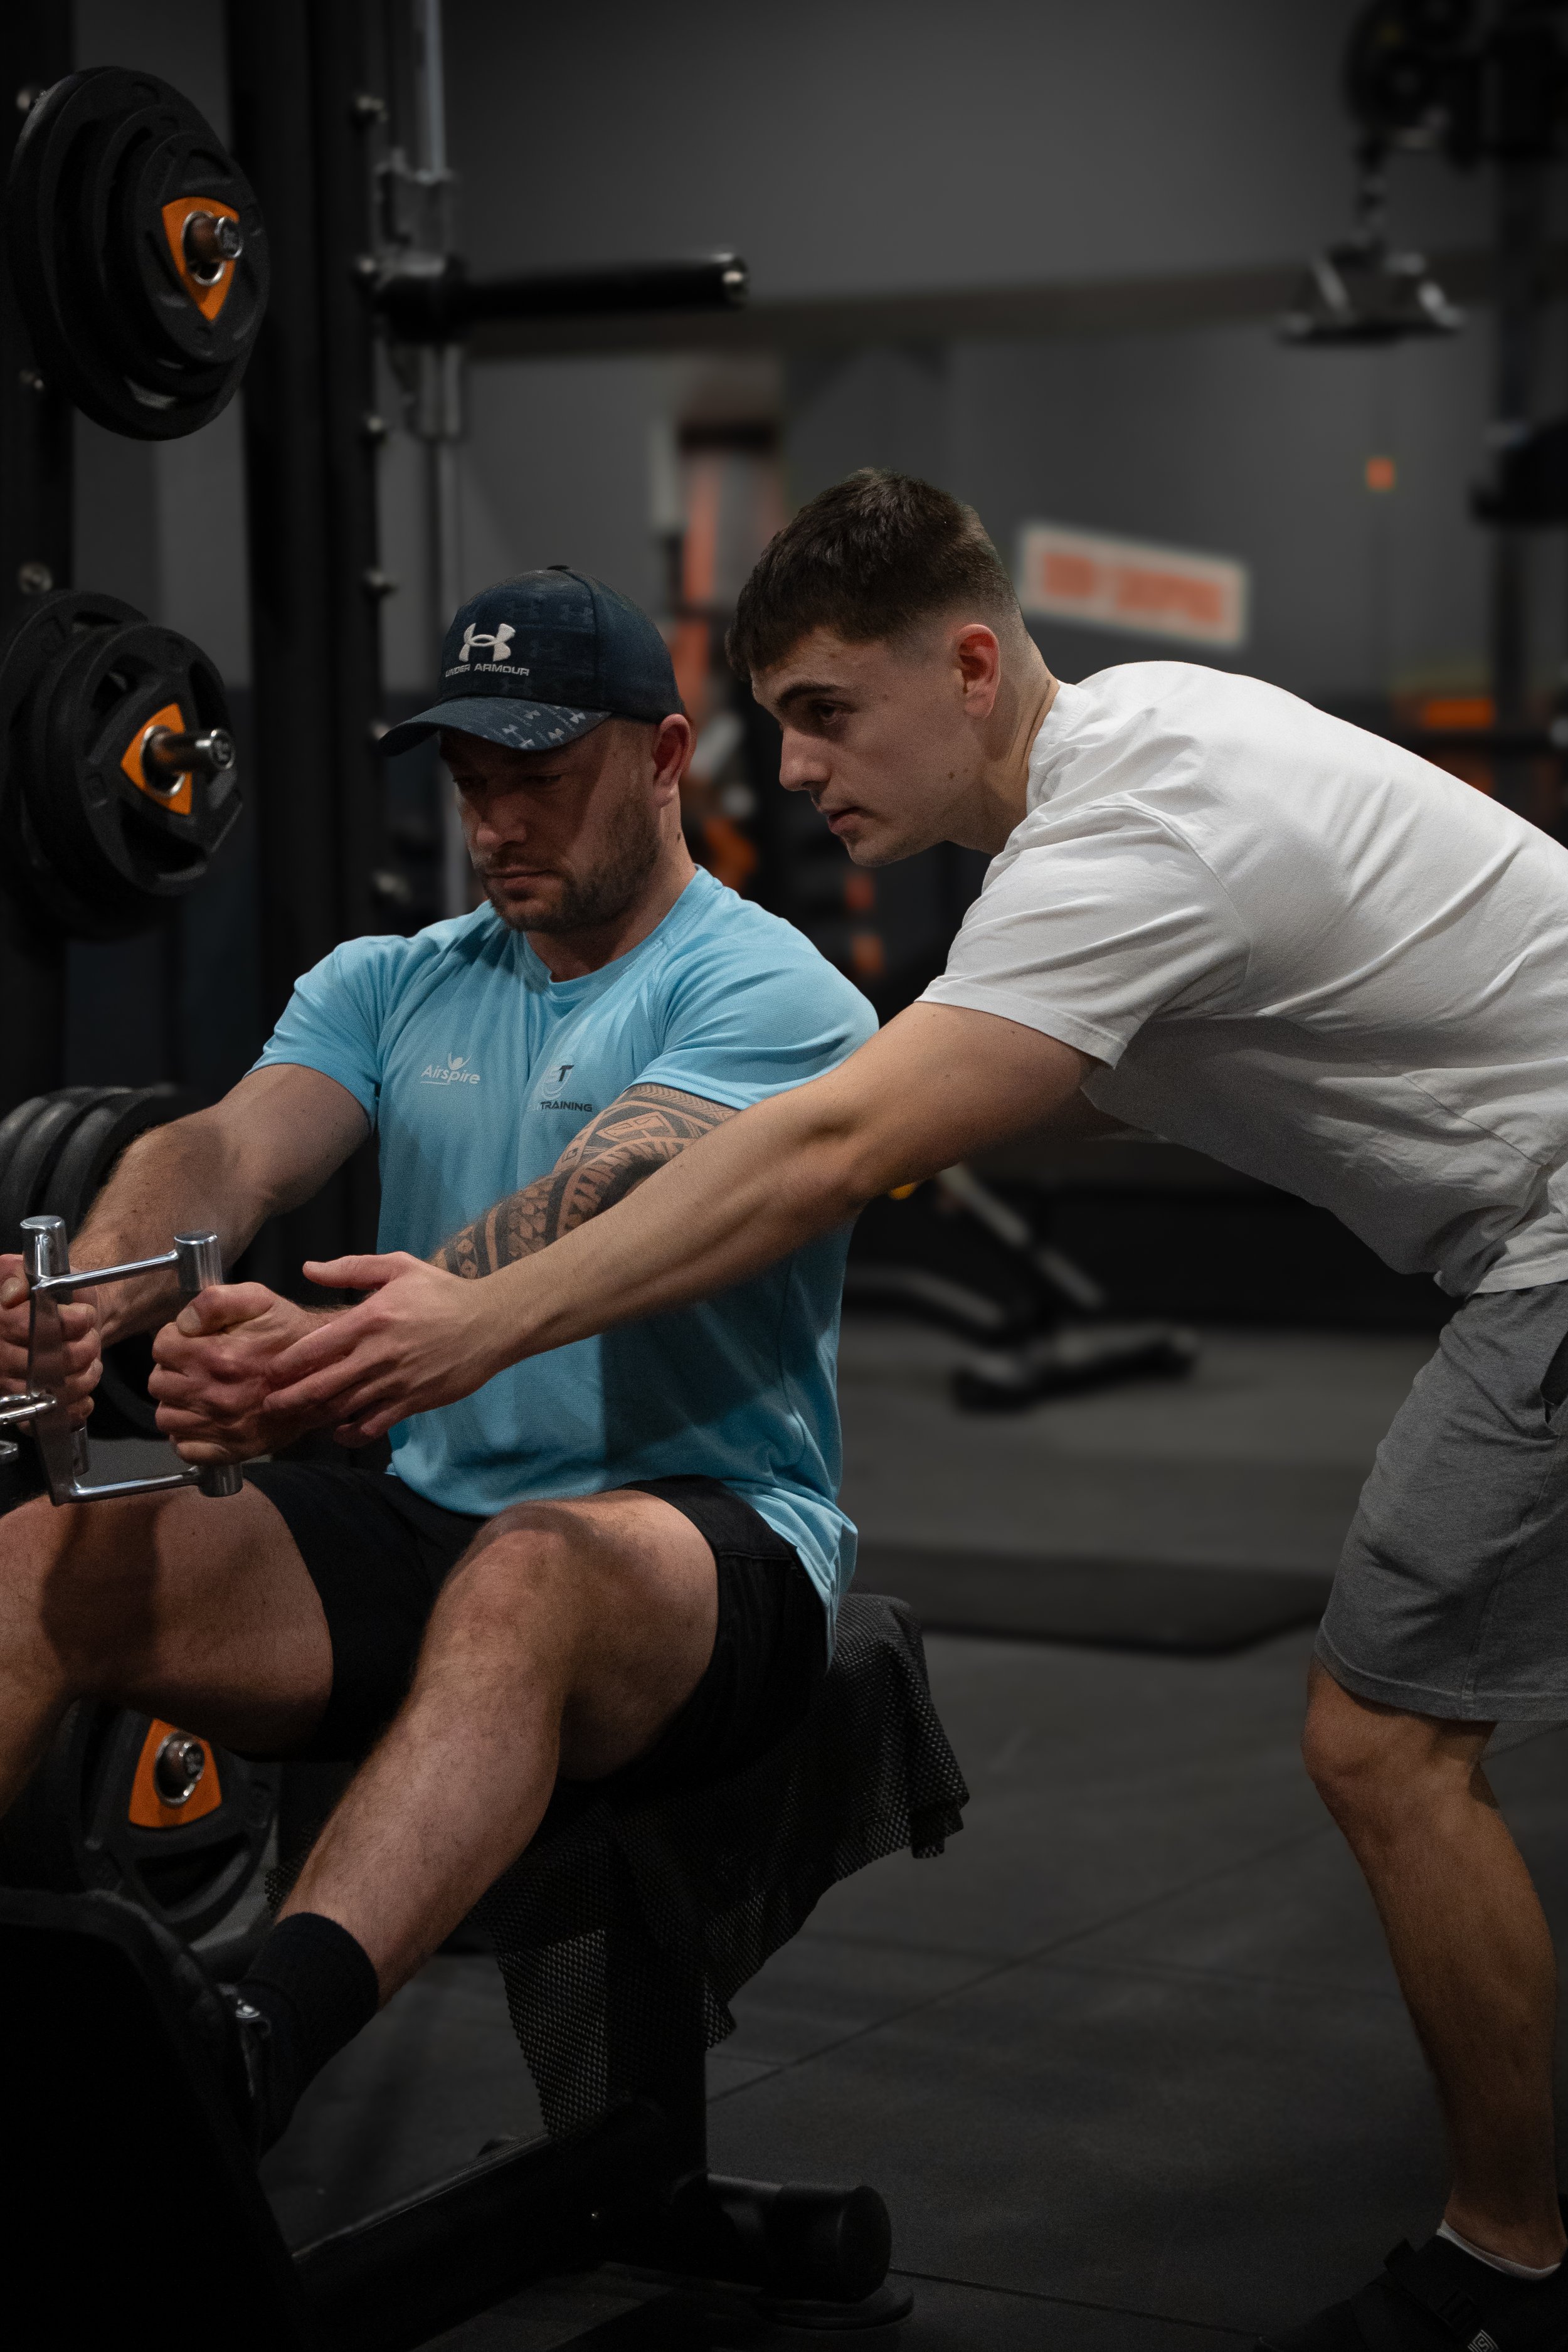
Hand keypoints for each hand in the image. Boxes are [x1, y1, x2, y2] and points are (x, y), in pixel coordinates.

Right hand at [0, 1252, 100, 1427]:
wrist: (65, 1319)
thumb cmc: (52, 1298)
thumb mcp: (34, 1273)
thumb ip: (17, 1276)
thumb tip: (13, 1293)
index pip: (21, 1326)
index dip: (61, 1323)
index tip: (85, 1317)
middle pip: (40, 1362)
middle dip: (79, 1351)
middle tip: (92, 1340)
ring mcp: (8, 1386)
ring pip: (49, 1391)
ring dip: (83, 1377)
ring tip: (92, 1361)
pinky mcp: (25, 1410)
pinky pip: (50, 1417)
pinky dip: (77, 1406)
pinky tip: (85, 1389)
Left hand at [149, 1281, 337, 1461]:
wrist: (328, 1372)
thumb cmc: (291, 1335)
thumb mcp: (258, 1299)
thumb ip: (214, 1301)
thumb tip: (182, 1323)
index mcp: (216, 1356)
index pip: (161, 1348)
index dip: (173, 1340)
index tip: (191, 1341)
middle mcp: (215, 1394)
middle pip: (158, 1383)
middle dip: (172, 1370)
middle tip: (195, 1365)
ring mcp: (222, 1426)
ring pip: (167, 1416)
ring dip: (177, 1402)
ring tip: (198, 1390)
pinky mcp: (232, 1449)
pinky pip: (185, 1448)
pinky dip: (188, 1435)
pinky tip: (204, 1417)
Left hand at [264, 1252, 507, 1443]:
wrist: (492, 1323)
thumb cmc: (443, 1292)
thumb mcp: (399, 1267)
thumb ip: (351, 1268)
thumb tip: (308, 1269)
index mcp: (371, 1319)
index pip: (316, 1346)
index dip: (288, 1362)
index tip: (270, 1371)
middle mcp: (380, 1354)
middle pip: (323, 1384)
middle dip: (290, 1398)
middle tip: (269, 1404)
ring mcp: (397, 1382)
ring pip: (345, 1407)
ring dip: (316, 1416)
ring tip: (297, 1418)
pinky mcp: (414, 1401)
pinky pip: (374, 1425)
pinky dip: (352, 1433)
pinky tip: (339, 1432)